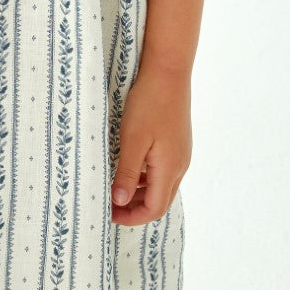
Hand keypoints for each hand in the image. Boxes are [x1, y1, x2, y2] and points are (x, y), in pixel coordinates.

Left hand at [110, 65, 191, 226]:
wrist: (168, 72)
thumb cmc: (149, 103)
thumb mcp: (132, 139)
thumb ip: (126, 172)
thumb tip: (120, 201)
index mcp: (169, 168)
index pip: (154, 209)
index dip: (131, 217)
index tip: (109, 213)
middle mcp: (179, 165)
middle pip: (159, 200)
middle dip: (135, 209)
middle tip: (110, 205)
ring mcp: (180, 154)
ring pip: (161, 185)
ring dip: (139, 192)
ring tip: (115, 187)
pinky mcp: (177, 143)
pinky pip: (162, 170)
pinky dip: (145, 177)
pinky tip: (128, 167)